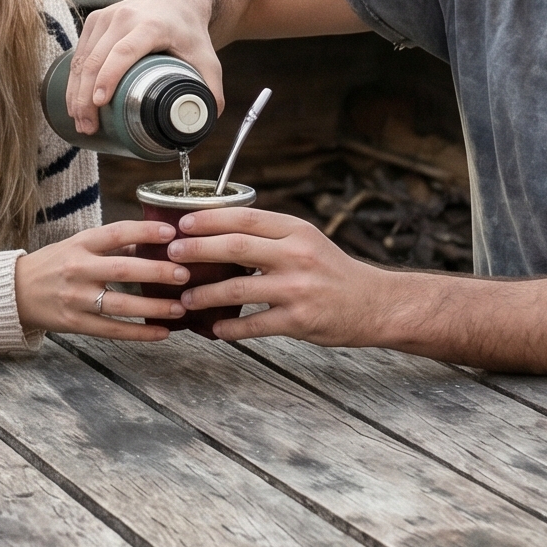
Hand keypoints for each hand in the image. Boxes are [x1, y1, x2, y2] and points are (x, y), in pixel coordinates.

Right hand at [15, 222, 188, 339]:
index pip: (117, 233)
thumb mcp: (77, 244)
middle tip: (184, 274)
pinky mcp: (75, 323)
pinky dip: (139, 333)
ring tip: (179, 308)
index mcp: (80, 244)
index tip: (172, 233)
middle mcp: (78, 269)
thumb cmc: (53, 264)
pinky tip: (161, 333)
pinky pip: (112, 330)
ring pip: (121, 305)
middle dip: (156, 272)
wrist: (15, 292)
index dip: (145, 231)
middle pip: (123, 270)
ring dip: (153, 308)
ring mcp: (76, 298)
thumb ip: (112, 243)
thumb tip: (152, 240)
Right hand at [65, 0, 224, 134]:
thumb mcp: (207, 57)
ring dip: (76, 92)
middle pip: (97, 59)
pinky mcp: (95, 20)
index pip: (124, 51)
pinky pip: (79, 53)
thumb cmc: (190, 30)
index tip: (99, 102)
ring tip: (80, 121)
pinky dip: (74, 80)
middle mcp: (124, 17)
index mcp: (151, 25)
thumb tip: (206, 120)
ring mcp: (106, 17)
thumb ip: (211, 88)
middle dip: (86, 96)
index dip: (109, 76)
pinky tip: (75, 101)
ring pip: (83, 58)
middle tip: (88, 127)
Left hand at [163, 206, 391, 347]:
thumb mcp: (308, 241)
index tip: (183, 223)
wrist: (373, 304)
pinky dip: (230, 328)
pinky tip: (215, 328)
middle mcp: (296, 255)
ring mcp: (297, 289)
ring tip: (185, 299)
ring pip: (238, 288)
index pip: (244, 218)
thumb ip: (272, 236)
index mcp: (296, 231)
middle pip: (235, 247)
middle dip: (197, 250)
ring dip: (205, 294)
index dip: (209, 219)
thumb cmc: (333, 271)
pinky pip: (254, 325)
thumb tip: (221, 231)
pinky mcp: (298, 320)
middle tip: (172, 255)